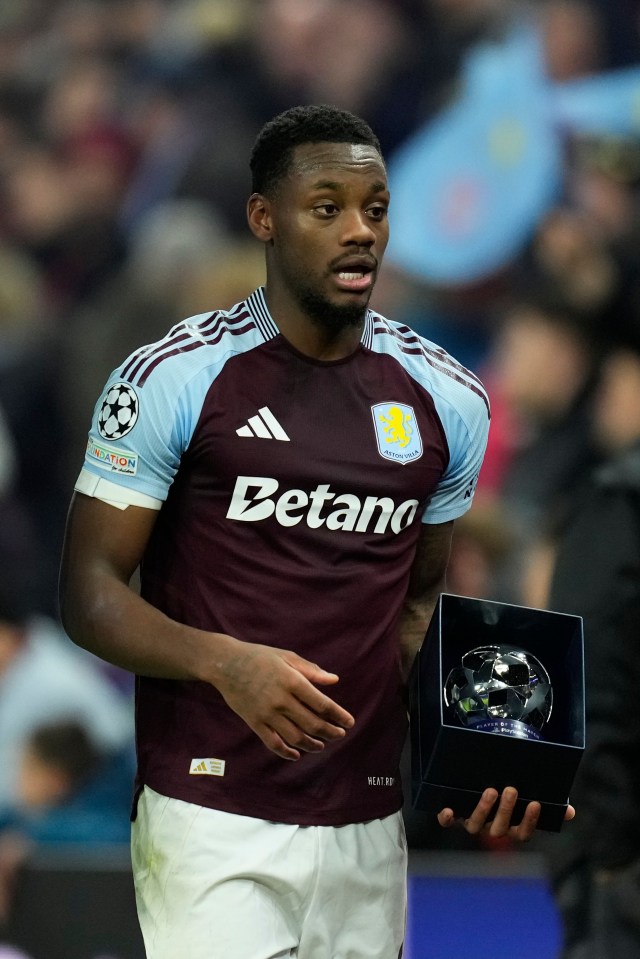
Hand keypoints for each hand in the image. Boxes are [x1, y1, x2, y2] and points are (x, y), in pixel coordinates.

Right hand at [213, 639, 354, 760]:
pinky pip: (272, 743)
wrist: (225, 663)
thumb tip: (334, 680)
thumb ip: (311, 670)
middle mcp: (281, 700)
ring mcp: (267, 713)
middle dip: (330, 732)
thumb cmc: (259, 656)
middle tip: (339, 734)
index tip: (349, 722)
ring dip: (312, 744)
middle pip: (312, 724)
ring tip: (322, 745)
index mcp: (292, 681)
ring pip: (295, 737)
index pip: (322, 704)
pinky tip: (296, 754)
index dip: (338, 715)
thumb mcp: (287, 657)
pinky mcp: (254, 722)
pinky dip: (286, 752)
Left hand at [437, 787, 575, 841]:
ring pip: (476, 825)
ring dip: (483, 809)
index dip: (530, 820)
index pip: (523, 832)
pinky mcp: (454, 816)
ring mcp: (473, 823)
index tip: (535, 803)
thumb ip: (551, 807)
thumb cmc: (510, 799)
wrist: (479, 789)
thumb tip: (570, 812)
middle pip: (500, 828)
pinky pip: (448, 822)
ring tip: (490, 791)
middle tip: (511, 790)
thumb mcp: (530, 800)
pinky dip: (447, 817)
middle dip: (506, 810)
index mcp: (511, 828)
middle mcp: (492, 829)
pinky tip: (447, 810)